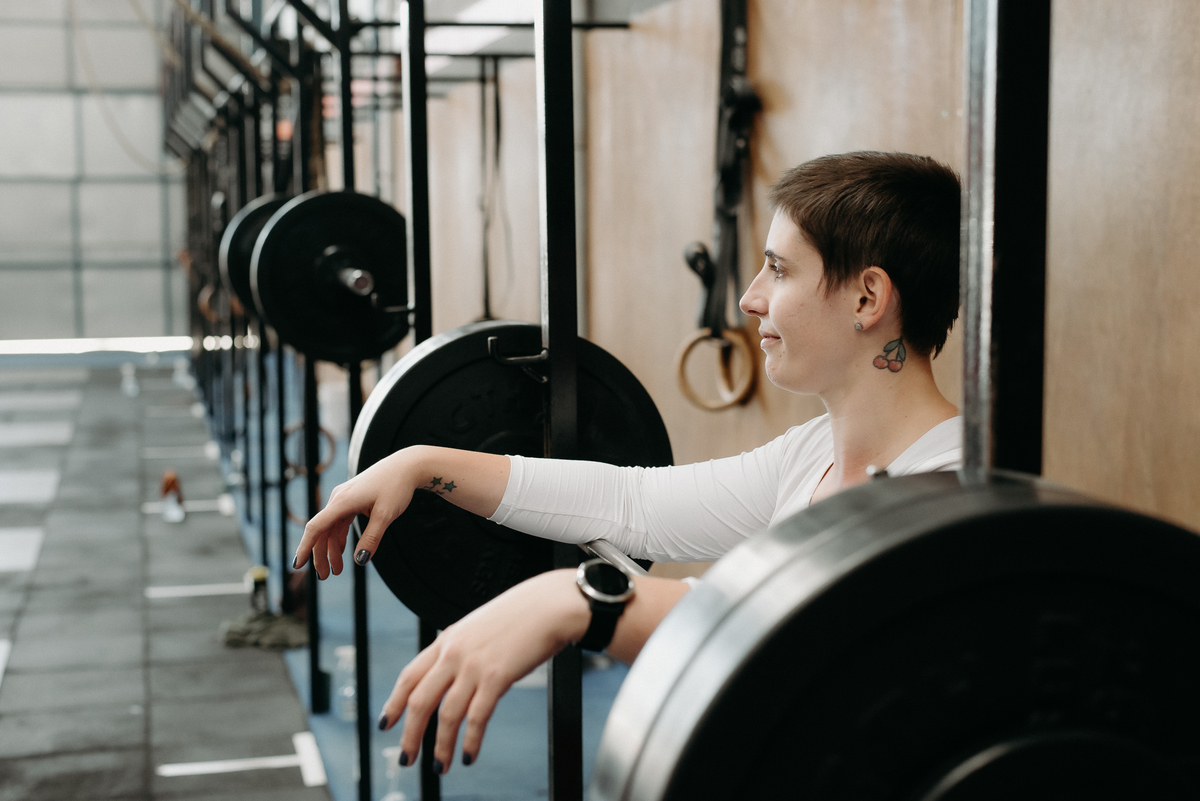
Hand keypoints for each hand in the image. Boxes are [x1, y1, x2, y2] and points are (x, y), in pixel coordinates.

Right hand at [292, 448, 422, 578]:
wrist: (406, 466)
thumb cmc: (396, 487)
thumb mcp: (386, 515)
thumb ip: (372, 538)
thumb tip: (359, 561)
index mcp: (342, 501)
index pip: (316, 527)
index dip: (304, 547)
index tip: (297, 566)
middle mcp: (338, 499)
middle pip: (321, 531)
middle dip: (320, 555)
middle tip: (326, 577)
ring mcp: (344, 498)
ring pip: (330, 528)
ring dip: (331, 549)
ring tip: (337, 570)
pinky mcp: (351, 499)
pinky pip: (339, 522)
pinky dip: (339, 538)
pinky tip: (342, 551)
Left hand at [377, 569, 589, 772]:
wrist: (550, 604)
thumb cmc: (522, 614)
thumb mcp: (479, 626)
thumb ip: (462, 648)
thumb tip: (454, 674)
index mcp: (447, 639)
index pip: (410, 676)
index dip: (394, 703)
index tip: (386, 723)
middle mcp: (454, 652)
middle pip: (420, 701)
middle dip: (410, 735)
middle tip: (406, 758)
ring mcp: (474, 665)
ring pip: (446, 715)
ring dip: (440, 746)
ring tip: (439, 767)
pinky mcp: (497, 677)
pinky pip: (477, 718)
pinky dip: (470, 741)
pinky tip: (468, 755)